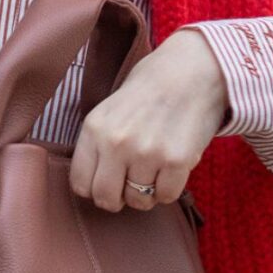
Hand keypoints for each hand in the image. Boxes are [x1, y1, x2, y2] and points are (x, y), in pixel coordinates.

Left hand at [69, 28, 230, 212]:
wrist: (192, 71)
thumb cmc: (149, 90)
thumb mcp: (109, 110)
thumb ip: (97, 144)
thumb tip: (93, 184)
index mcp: (94, 129)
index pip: (80, 184)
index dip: (95, 189)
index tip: (108, 182)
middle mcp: (116, 143)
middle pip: (106, 199)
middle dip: (119, 198)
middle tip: (131, 185)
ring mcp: (147, 153)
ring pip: (139, 201)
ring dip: (147, 192)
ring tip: (154, 170)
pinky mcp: (176, 160)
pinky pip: (166, 196)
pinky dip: (170, 189)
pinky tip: (171, 169)